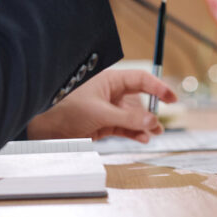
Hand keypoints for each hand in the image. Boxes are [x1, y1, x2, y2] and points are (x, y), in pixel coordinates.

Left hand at [27, 69, 177, 142]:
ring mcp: (108, 109)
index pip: (140, 79)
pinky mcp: (104, 124)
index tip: (171, 98)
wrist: (45, 128)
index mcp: (109, 80)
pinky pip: (126, 127)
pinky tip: (143, 138)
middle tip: (161, 121)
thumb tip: (152, 121)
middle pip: (139, 98)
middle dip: (152, 109)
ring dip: (145, 124)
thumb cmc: (66, 109)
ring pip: (134, 116)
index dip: (157, 87)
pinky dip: (135, 133)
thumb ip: (128, 117)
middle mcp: (110, 93)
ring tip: (154, 133)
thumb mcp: (100, 112)